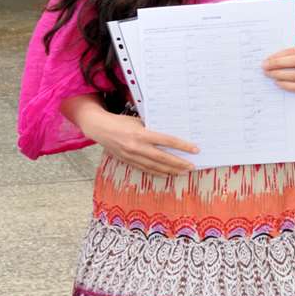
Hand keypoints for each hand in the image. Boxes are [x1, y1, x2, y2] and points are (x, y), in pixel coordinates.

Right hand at [83, 108, 197, 175]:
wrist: (100, 129)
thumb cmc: (120, 122)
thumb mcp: (137, 121)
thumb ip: (151, 128)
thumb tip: (168, 134)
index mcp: (141, 134)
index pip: (167, 141)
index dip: (182, 146)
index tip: (194, 149)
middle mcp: (137, 147)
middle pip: (163, 158)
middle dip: (179, 163)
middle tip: (192, 166)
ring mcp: (132, 156)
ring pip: (156, 166)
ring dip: (171, 170)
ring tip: (183, 172)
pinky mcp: (129, 162)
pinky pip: (146, 170)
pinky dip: (158, 173)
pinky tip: (167, 174)